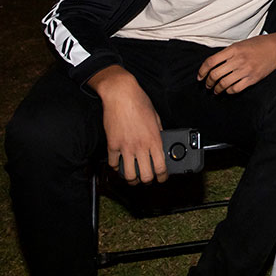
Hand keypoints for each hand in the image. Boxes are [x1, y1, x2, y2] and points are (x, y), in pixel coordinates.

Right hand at [87, 65, 166, 184]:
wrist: (121, 94)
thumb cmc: (139, 102)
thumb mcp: (156, 117)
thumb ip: (158, 132)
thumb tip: (160, 143)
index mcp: (154, 140)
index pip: (161, 167)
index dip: (162, 177)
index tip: (162, 178)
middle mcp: (141, 146)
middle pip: (146, 175)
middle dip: (148, 180)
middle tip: (147, 178)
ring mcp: (125, 147)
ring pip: (129, 175)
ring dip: (132, 179)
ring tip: (133, 177)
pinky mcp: (112, 144)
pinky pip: (113, 163)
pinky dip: (116, 167)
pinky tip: (118, 165)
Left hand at [197, 33, 275, 94]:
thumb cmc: (259, 44)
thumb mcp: (241, 44)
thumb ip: (227, 53)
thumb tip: (214, 64)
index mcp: (233, 49)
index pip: (211, 62)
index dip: (202, 71)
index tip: (200, 76)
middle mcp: (238, 60)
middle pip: (215, 75)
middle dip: (208, 82)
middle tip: (207, 85)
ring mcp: (246, 70)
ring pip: (224, 84)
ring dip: (217, 89)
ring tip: (215, 90)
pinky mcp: (253, 79)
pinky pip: (236, 89)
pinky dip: (229, 91)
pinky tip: (227, 90)